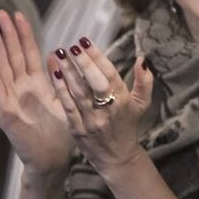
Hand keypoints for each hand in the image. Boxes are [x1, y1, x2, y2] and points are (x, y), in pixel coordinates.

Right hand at [0, 11, 73, 175]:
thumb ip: (59, 78)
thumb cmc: (59, 133)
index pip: (29, 53)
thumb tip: (56, 54)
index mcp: (37, 85)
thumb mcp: (63, 100)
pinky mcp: (6, 113)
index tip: (19, 15)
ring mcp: (11, 99)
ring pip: (3, 67)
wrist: (52, 159)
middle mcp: (21, 89)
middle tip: (0, 12)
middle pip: (14, 56)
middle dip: (7, 34)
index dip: (24, 35)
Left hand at [51, 39, 154, 177]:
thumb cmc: (128, 125)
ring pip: (78, 93)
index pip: (110, 74)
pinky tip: (54, 74)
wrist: (116, 157)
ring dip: (67, 72)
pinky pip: (68, 106)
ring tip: (58, 54)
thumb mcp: (142, 104)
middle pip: (95, 83)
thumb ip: (144, 81)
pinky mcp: (78, 129)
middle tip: (72, 46)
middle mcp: (109, 110)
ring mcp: (92, 120)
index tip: (85, 41)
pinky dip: (60, 89)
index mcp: (124, 101)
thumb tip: (142, 59)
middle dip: (83, 63)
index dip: (98, 57)